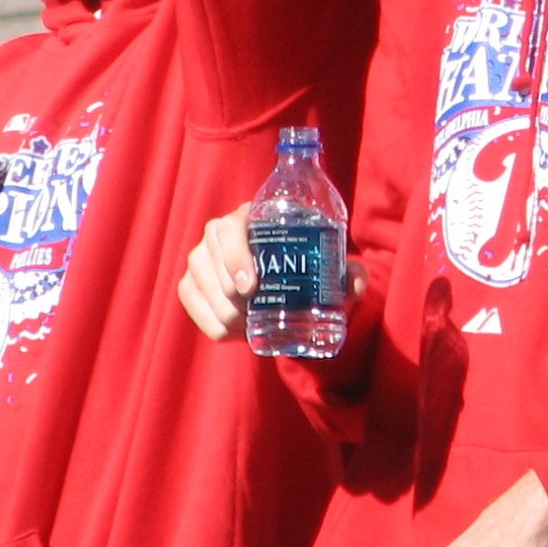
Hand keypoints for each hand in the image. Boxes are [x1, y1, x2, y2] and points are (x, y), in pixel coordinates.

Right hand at [178, 206, 365, 341]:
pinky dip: (214, 324)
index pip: (229, 230)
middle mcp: (217, 232)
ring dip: (225, 313)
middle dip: (232, 297)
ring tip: (251, 322)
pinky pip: (193, 307)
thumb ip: (349, 274)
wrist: (280, 276)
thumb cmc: (304, 264)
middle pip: (210, 262)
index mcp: (248, 217)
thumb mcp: (329, 268)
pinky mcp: (190, 283)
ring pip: (201, 288)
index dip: (235, 257)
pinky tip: (236, 330)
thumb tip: (357, 286)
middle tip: (256, 313)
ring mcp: (200, 258)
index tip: (250, 287)